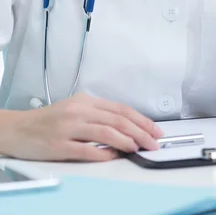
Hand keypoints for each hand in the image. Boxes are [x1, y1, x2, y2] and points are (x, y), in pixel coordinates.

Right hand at [4, 93, 163, 161]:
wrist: (19, 128)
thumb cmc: (49, 120)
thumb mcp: (76, 109)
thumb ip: (99, 116)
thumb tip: (126, 128)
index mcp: (86, 101)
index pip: (121, 109)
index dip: (142, 120)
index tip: (155, 130)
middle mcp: (80, 111)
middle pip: (118, 120)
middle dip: (141, 132)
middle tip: (153, 142)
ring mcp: (69, 127)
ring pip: (106, 133)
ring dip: (127, 141)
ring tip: (138, 148)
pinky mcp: (60, 145)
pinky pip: (86, 150)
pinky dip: (104, 154)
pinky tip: (114, 156)